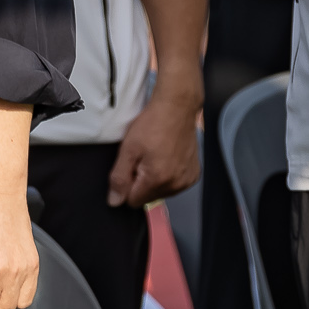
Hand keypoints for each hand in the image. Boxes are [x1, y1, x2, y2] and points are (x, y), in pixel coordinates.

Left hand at [108, 81, 202, 208]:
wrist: (177, 107)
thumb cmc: (153, 123)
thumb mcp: (128, 149)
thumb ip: (119, 178)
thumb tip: (114, 201)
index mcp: (158, 179)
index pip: (133, 201)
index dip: (127, 185)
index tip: (131, 166)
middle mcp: (176, 184)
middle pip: (148, 197)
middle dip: (141, 182)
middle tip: (143, 157)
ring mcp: (187, 180)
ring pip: (161, 191)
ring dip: (155, 179)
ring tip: (155, 154)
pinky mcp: (194, 174)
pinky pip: (175, 184)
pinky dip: (169, 174)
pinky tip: (166, 156)